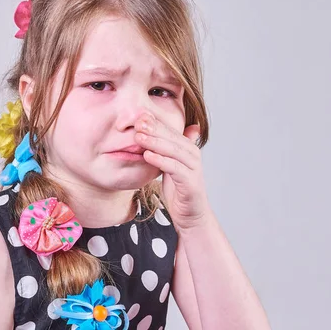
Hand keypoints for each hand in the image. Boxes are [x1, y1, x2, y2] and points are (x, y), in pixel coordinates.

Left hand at [134, 113, 209, 230]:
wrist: (191, 215)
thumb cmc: (179, 189)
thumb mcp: (170, 165)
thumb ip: (165, 149)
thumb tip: (154, 132)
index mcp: (187, 148)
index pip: (170, 131)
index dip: (155, 122)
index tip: (138, 115)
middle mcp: (192, 155)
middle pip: (172, 137)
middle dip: (154, 128)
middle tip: (137, 122)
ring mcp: (193, 169)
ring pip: (173, 151)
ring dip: (155, 142)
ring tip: (138, 137)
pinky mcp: (191, 183)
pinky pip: (174, 168)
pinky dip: (161, 160)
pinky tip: (147, 155)